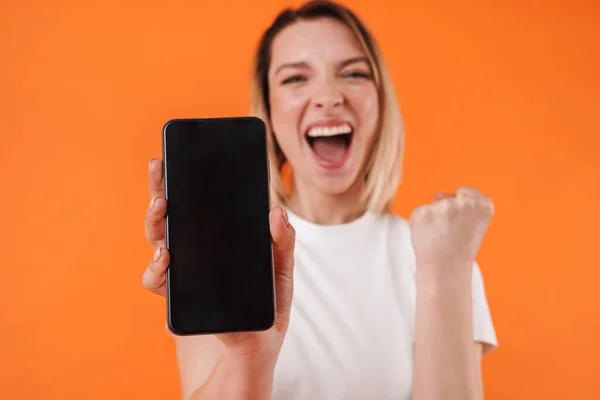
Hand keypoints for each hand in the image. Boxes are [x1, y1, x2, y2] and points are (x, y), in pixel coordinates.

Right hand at [141, 158, 295, 361]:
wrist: (249, 356)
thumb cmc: (265, 313)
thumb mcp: (280, 277)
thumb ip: (282, 247)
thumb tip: (276, 213)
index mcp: (223, 241)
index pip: (204, 206)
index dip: (191, 180)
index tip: (183, 156)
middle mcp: (198, 251)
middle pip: (175, 214)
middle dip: (162, 188)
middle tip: (161, 169)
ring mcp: (185, 273)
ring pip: (158, 239)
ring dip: (154, 220)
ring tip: (162, 207)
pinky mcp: (176, 297)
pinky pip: (156, 279)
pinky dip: (156, 269)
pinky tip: (166, 262)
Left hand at [409, 186, 493, 278]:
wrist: (445, 270)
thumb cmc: (460, 249)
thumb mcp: (473, 224)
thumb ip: (461, 203)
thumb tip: (437, 194)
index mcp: (484, 205)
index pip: (467, 192)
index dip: (463, 209)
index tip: (463, 224)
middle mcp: (464, 203)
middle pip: (449, 199)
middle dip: (448, 214)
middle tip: (450, 235)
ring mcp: (442, 207)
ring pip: (434, 205)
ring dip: (434, 218)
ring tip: (440, 237)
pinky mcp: (423, 212)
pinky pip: (420, 213)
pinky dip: (422, 224)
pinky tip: (429, 237)